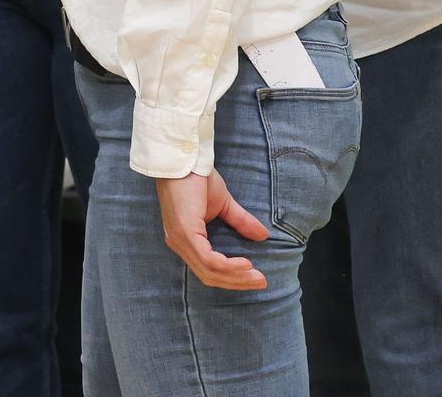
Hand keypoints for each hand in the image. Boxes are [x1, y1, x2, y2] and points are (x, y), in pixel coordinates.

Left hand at [156, 171, 269, 289]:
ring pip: (209, 271)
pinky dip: (228, 266)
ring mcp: (180, 239)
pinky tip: (245, 263)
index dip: (231, 278)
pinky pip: (208, 259)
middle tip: (261, 283)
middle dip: (237, 282)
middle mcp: (178, 243)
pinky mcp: (185, 232)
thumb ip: (239, 221)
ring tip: (257, 276)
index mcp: (184, 239)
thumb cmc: (197, 178)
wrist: (185, 158)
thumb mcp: (223, 204)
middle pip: (209, 276)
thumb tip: (263, 236)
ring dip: (236, 277)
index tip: (255, 277)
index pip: (207, 269)